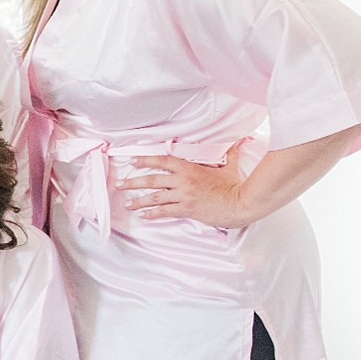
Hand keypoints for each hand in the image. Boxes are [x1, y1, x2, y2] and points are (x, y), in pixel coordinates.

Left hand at [119, 142, 251, 228]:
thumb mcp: (229, 166)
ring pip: (155, 197)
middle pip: (152, 180)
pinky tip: (144, 215)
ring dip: (138, 200)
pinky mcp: (187, 209)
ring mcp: (183, 195)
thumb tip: (236, 143)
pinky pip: (165, 211)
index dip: (146, 161)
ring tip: (127, 203)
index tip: (133, 161)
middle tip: (120, 184)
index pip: (162, 161)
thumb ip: (228, 154)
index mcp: (190, 168)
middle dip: (133, 182)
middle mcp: (183, 181)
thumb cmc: (235, 185)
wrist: (240, 203)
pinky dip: (153, 214)